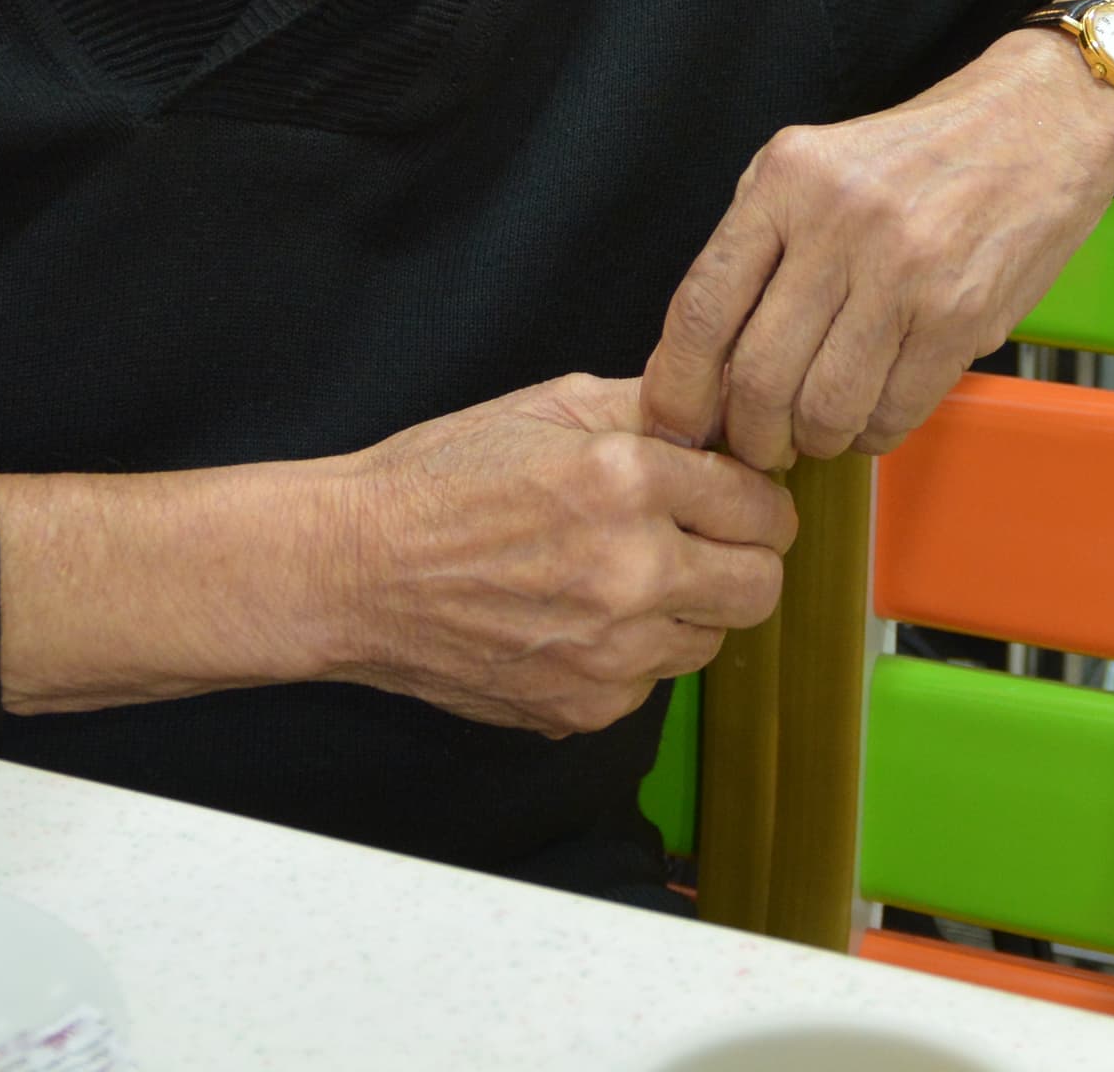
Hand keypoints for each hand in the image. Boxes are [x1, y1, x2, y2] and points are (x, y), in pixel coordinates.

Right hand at [331, 374, 796, 736]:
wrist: (351, 570)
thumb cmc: (439, 480)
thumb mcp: (547, 408)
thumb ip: (651, 407)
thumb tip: (729, 411)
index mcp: (627, 482)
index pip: (762, 505)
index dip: (753, 497)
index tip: (735, 497)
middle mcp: (631, 572)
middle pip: (760, 585)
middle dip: (742, 558)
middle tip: (705, 540)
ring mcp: (610, 651)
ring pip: (711, 640)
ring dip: (687, 609)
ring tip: (626, 577)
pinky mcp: (585, 706)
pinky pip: (651, 683)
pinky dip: (632, 655)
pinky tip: (580, 619)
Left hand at [642, 33, 1113, 470]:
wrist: (1041, 123)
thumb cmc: (920, 153)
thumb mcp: (816, 163)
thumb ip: (759, 243)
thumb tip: (706, 359)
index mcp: (787, 180)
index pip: (702, 308)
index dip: (676, 387)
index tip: (674, 424)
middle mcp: (839, 222)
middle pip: (758, 375)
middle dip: (748, 435)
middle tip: (756, 444)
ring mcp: (904, 270)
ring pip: (825, 407)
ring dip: (814, 441)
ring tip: (818, 431)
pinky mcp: (961, 312)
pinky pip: (894, 410)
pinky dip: (872, 433)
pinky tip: (872, 416)